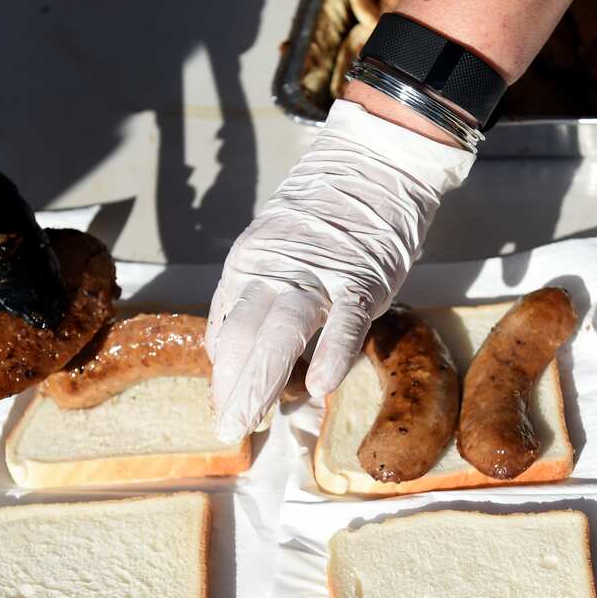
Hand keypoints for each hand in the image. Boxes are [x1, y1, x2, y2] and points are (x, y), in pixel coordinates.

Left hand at [206, 99, 474, 442]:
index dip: (223, 374)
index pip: (225, 329)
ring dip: (261, 381)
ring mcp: (319, 275)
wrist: (373, 166)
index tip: (224, 406)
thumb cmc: (325, 220)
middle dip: (231, 389)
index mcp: (249, 266)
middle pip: (243, 336)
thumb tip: (236, 354)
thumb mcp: (276, 252)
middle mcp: (274, 271)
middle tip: (226, 431)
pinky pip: (346, 322)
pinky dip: (332, 354)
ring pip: (282, 332)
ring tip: (249, 421)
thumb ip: (258, 298)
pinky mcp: (362, 279)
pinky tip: (317, 388)